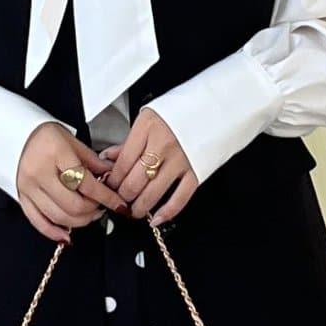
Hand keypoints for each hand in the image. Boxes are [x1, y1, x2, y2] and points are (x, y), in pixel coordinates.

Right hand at [15, 123, 120, 243]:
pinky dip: (54, 232)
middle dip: (93, 211)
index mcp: (56, 153)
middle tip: (101, 207)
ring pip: (59, 217)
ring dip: (79, 222)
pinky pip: (38, 222)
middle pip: (73, 205)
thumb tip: (111, 178)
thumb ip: (92, 162)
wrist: (14, 133)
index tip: (119, 204)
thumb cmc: (43, 135)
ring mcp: (28, 187)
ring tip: (89, 214)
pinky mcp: (22, 197)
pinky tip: (67, 235)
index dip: (107, 198)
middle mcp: (40, 172)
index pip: (87, 184)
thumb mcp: (72, 141)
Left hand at [104, 108, 198, 223]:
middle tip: (120, 201)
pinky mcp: (196, 171)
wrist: (217, 107)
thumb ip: (129, 142)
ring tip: (134, 211)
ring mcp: (180, 159)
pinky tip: (157, 218)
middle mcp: (162, 144)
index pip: (122, 163)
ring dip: (139, 208)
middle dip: (123, 197)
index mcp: (147, 128)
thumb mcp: (149, 118)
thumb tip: (108, 158)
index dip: (113, 181)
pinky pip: (179, 198)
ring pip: (152, 193)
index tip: (110, 187)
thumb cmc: (183, 111)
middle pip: (134, 182)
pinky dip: (167, 212)